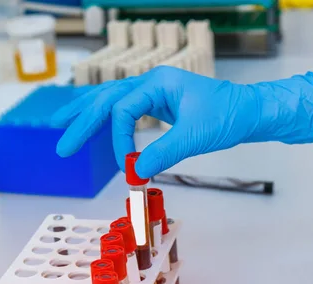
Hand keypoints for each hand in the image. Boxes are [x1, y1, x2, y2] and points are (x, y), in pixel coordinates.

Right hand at [51, 66, 312, 177]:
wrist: (251, 112)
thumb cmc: (229, 117)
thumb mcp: (195, 136)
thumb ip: (162, 152)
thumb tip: (134, 172)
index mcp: (158, 82)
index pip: (122, 109)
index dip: (117, 140)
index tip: (125, 165)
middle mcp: (151, 83)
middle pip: (106, 99)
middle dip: (81, 121)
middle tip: (60, 144)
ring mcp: (154, 92)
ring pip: (111, 100)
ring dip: (87, 114)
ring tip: (60, 123)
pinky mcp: (159, 104)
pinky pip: (124, 109)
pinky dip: (107, 118)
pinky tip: (94, 123)